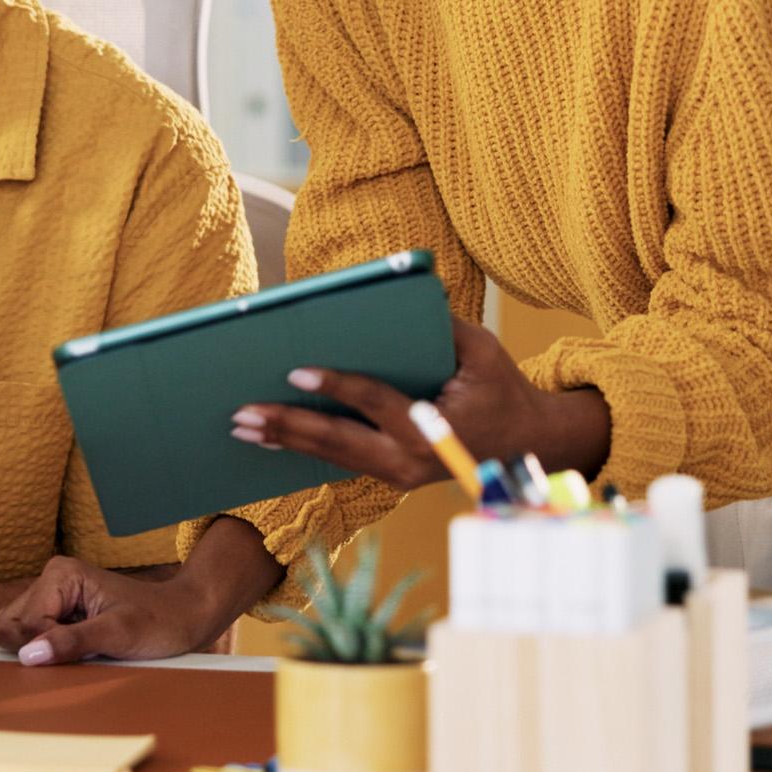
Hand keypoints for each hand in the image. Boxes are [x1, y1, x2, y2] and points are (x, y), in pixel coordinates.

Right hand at [0, 556, 225, 665]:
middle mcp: (50, 581)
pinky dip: (48, 653)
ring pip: (14, 634)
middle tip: (75, 655)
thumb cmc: (159, 622)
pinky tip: (79, 653)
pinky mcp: (57, 615)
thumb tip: (29, 655)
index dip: (45, 648)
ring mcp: (51, 598)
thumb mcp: (118, 635)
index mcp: (61, 575)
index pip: (24, 624)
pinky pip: (31, 639)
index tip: (80, 655)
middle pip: (9, 626)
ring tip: (80, 653)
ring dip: (40, 652)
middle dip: (34, 649)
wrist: (183, 617)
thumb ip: (72, 642)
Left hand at [230, 316, 589, 487]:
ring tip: (243, 427)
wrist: (529, 444)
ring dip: (285, 440)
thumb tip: (398, 295)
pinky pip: (342, 461)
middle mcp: (410, 460)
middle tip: (243, 413)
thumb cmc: (503, 389)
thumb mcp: (483, 349)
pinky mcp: (393, 476)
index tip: (297, 369)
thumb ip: (442, 326)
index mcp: (432, 429)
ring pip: (332, 457)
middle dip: (287, 426)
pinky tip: (271, 438)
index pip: (374, 402)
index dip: (335, 385)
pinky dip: (305, 448)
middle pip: (337, 441)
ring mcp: (399, 475)